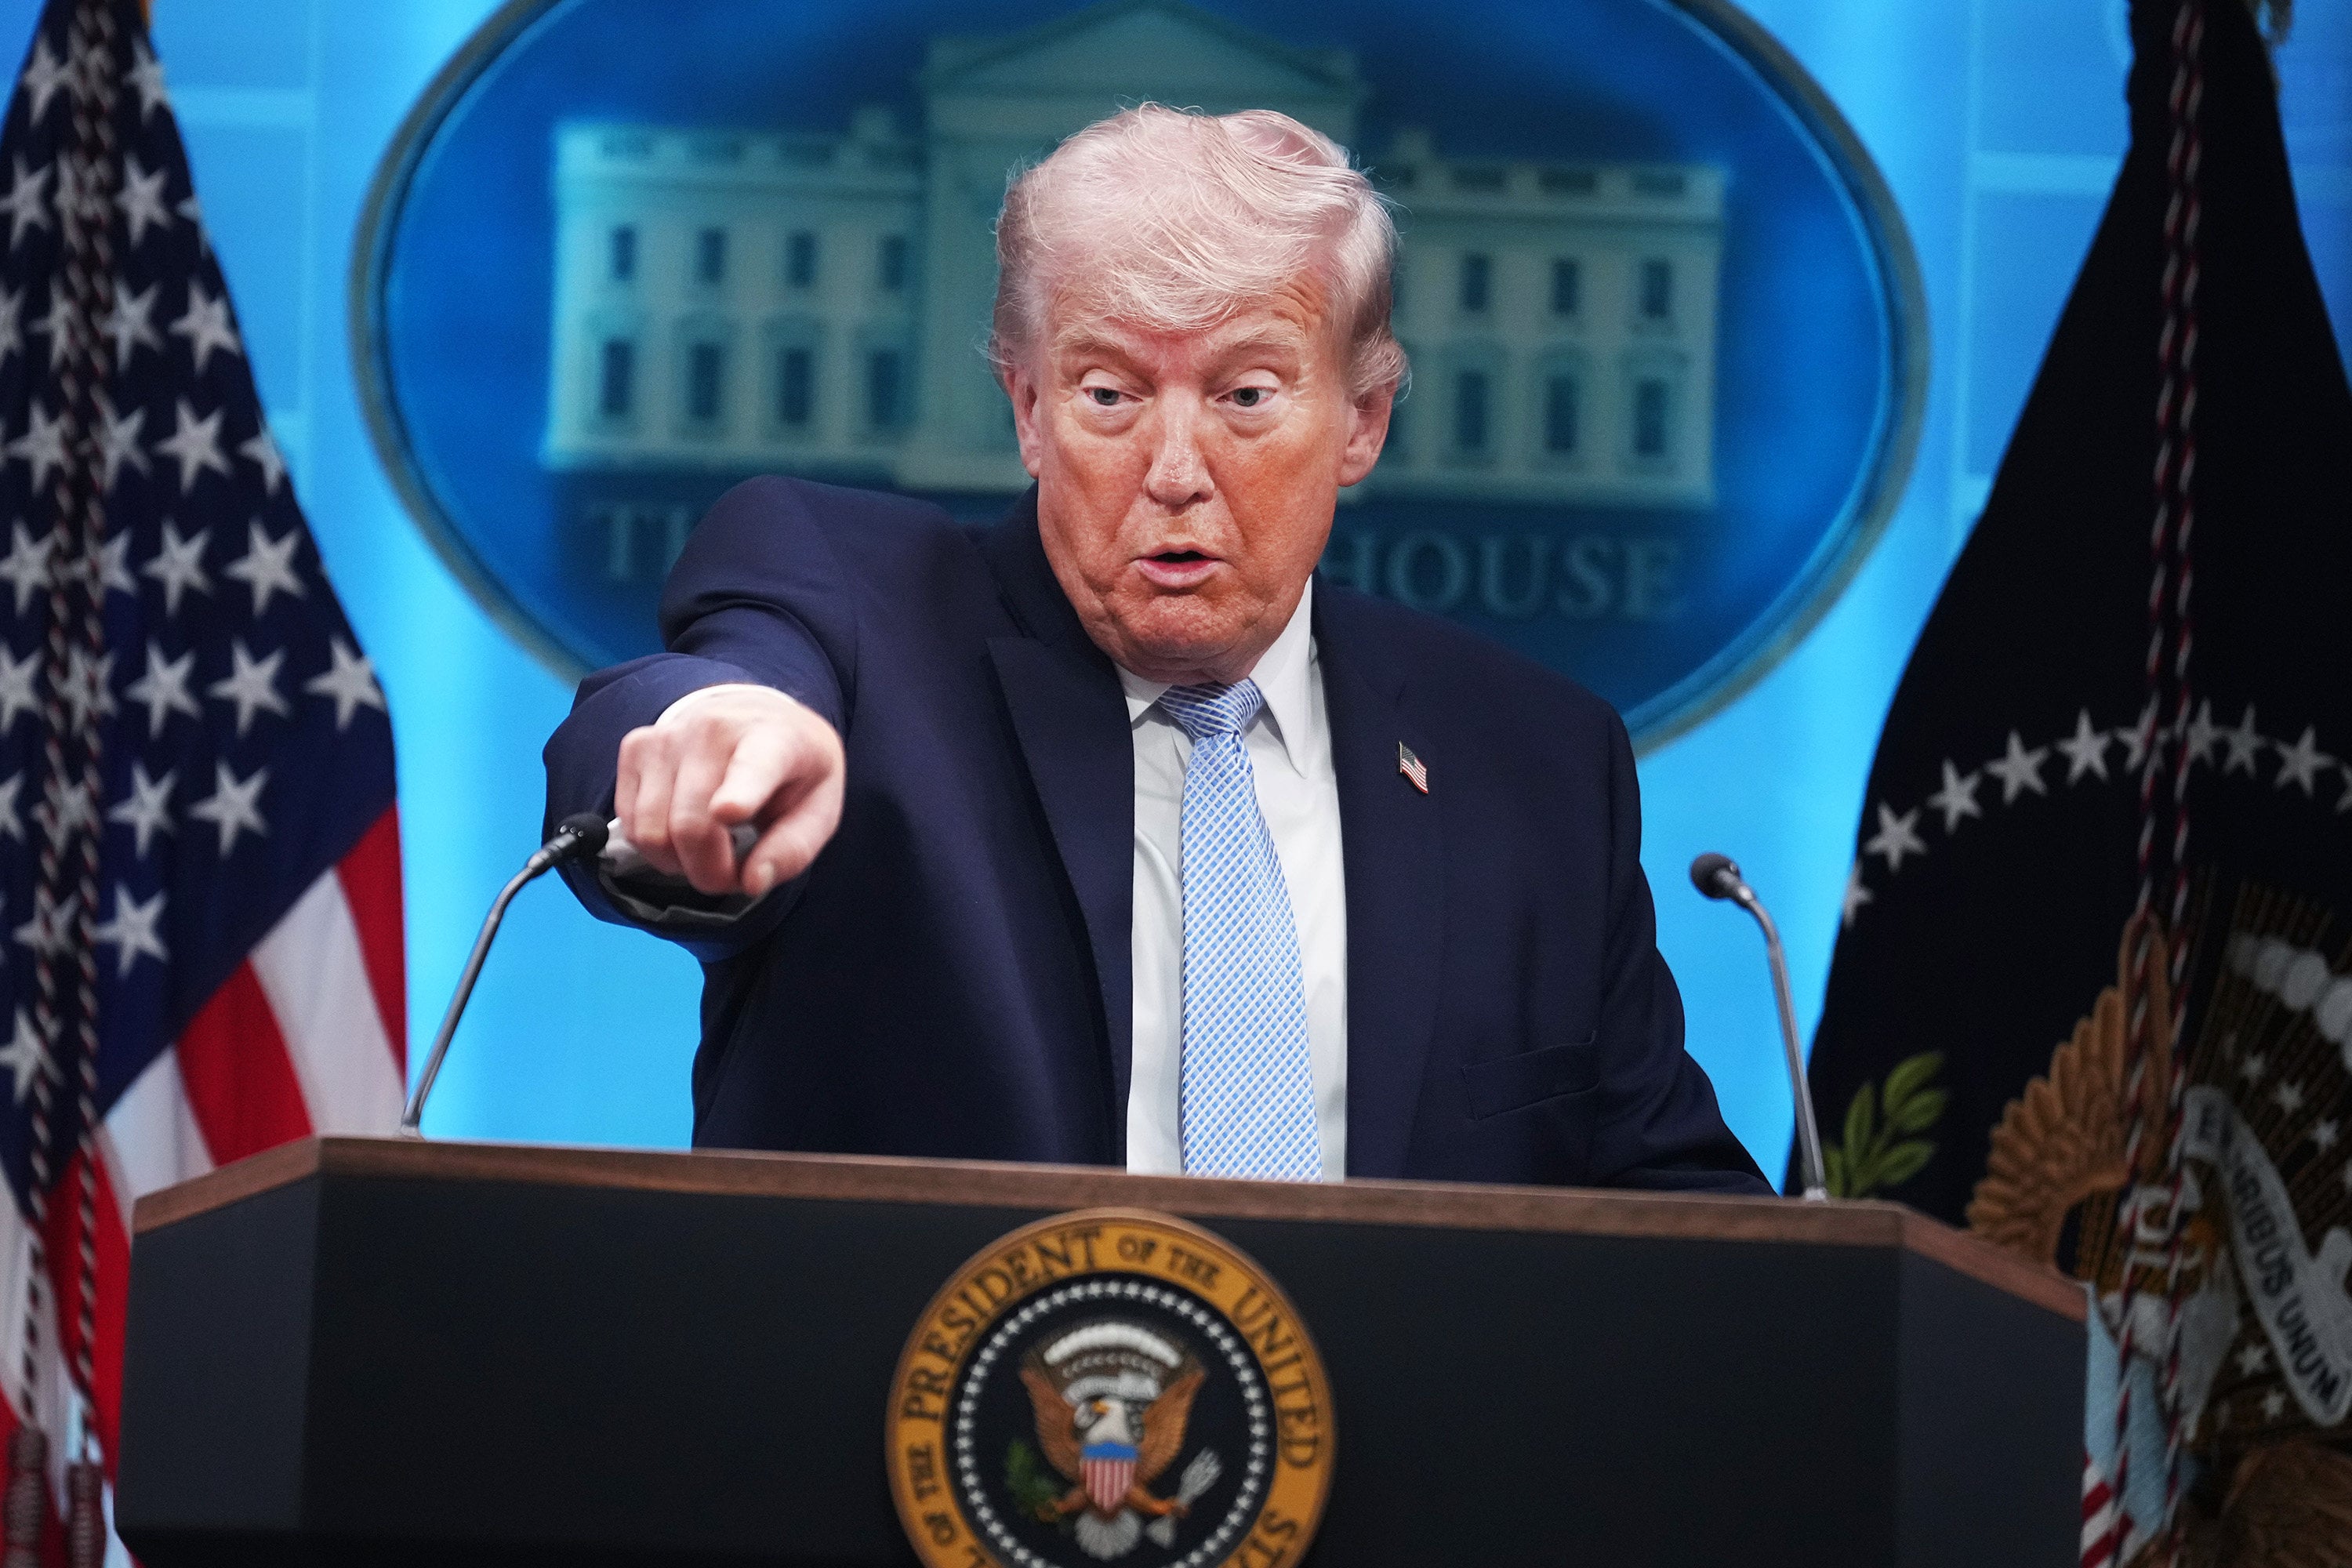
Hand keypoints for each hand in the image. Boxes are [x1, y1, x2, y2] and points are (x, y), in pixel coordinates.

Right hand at [614, 685, 844, 897]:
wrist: (756, 717)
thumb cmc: (792, 771)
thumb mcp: (819, 809)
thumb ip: (793, 850)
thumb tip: (752, 882)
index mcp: (773, 740)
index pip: (752, 769)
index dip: (738, 795)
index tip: (729, 812)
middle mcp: (713, 728)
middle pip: (690, 826)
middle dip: (710, 873)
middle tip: (732, 875)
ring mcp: (667, 735)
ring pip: (652, 833)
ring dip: (680, 863)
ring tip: (710, 849)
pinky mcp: (636, 747)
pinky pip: (630, 824)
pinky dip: (655, 846)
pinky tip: (682, 830)